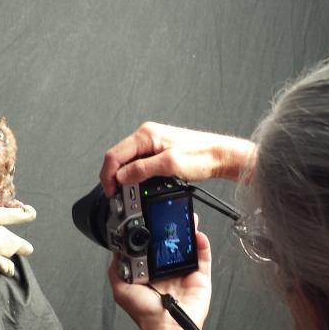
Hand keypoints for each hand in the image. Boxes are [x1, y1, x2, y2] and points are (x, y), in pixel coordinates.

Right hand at [100, 121, 255, 195]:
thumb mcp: (170, 165)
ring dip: (124, 177)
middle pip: (118, 157)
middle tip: (118, 195)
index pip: (114, 154)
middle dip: (114, 177)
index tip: (111, 192)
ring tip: (128, 192)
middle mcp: (146, 135)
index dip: (108, 175)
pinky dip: (134, 175)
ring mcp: (151, 143)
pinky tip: (138, 184)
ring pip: (127, 161)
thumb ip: (143, 169)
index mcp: (146, 135)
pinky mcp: (157, 151)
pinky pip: (137, 162)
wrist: (220, 156)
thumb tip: (122, 176)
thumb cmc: (202, 156)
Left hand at [108, 216, 212, 329]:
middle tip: (171, 216)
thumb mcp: (121, 288)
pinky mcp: (199, 277)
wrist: (167, 328)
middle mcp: (168, 271)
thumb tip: (116, 251)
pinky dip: (203, 244)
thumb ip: (117, 268)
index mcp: (150, 271)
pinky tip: (198, 235)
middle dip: (172, 227)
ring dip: (189, 231)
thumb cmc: (146, 313)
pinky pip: (203, 257)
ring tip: (187, 218)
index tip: (152, 219)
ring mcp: (184, 273)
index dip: (153, 232)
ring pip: (189, 246)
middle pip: (172, 243)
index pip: (153, 246)